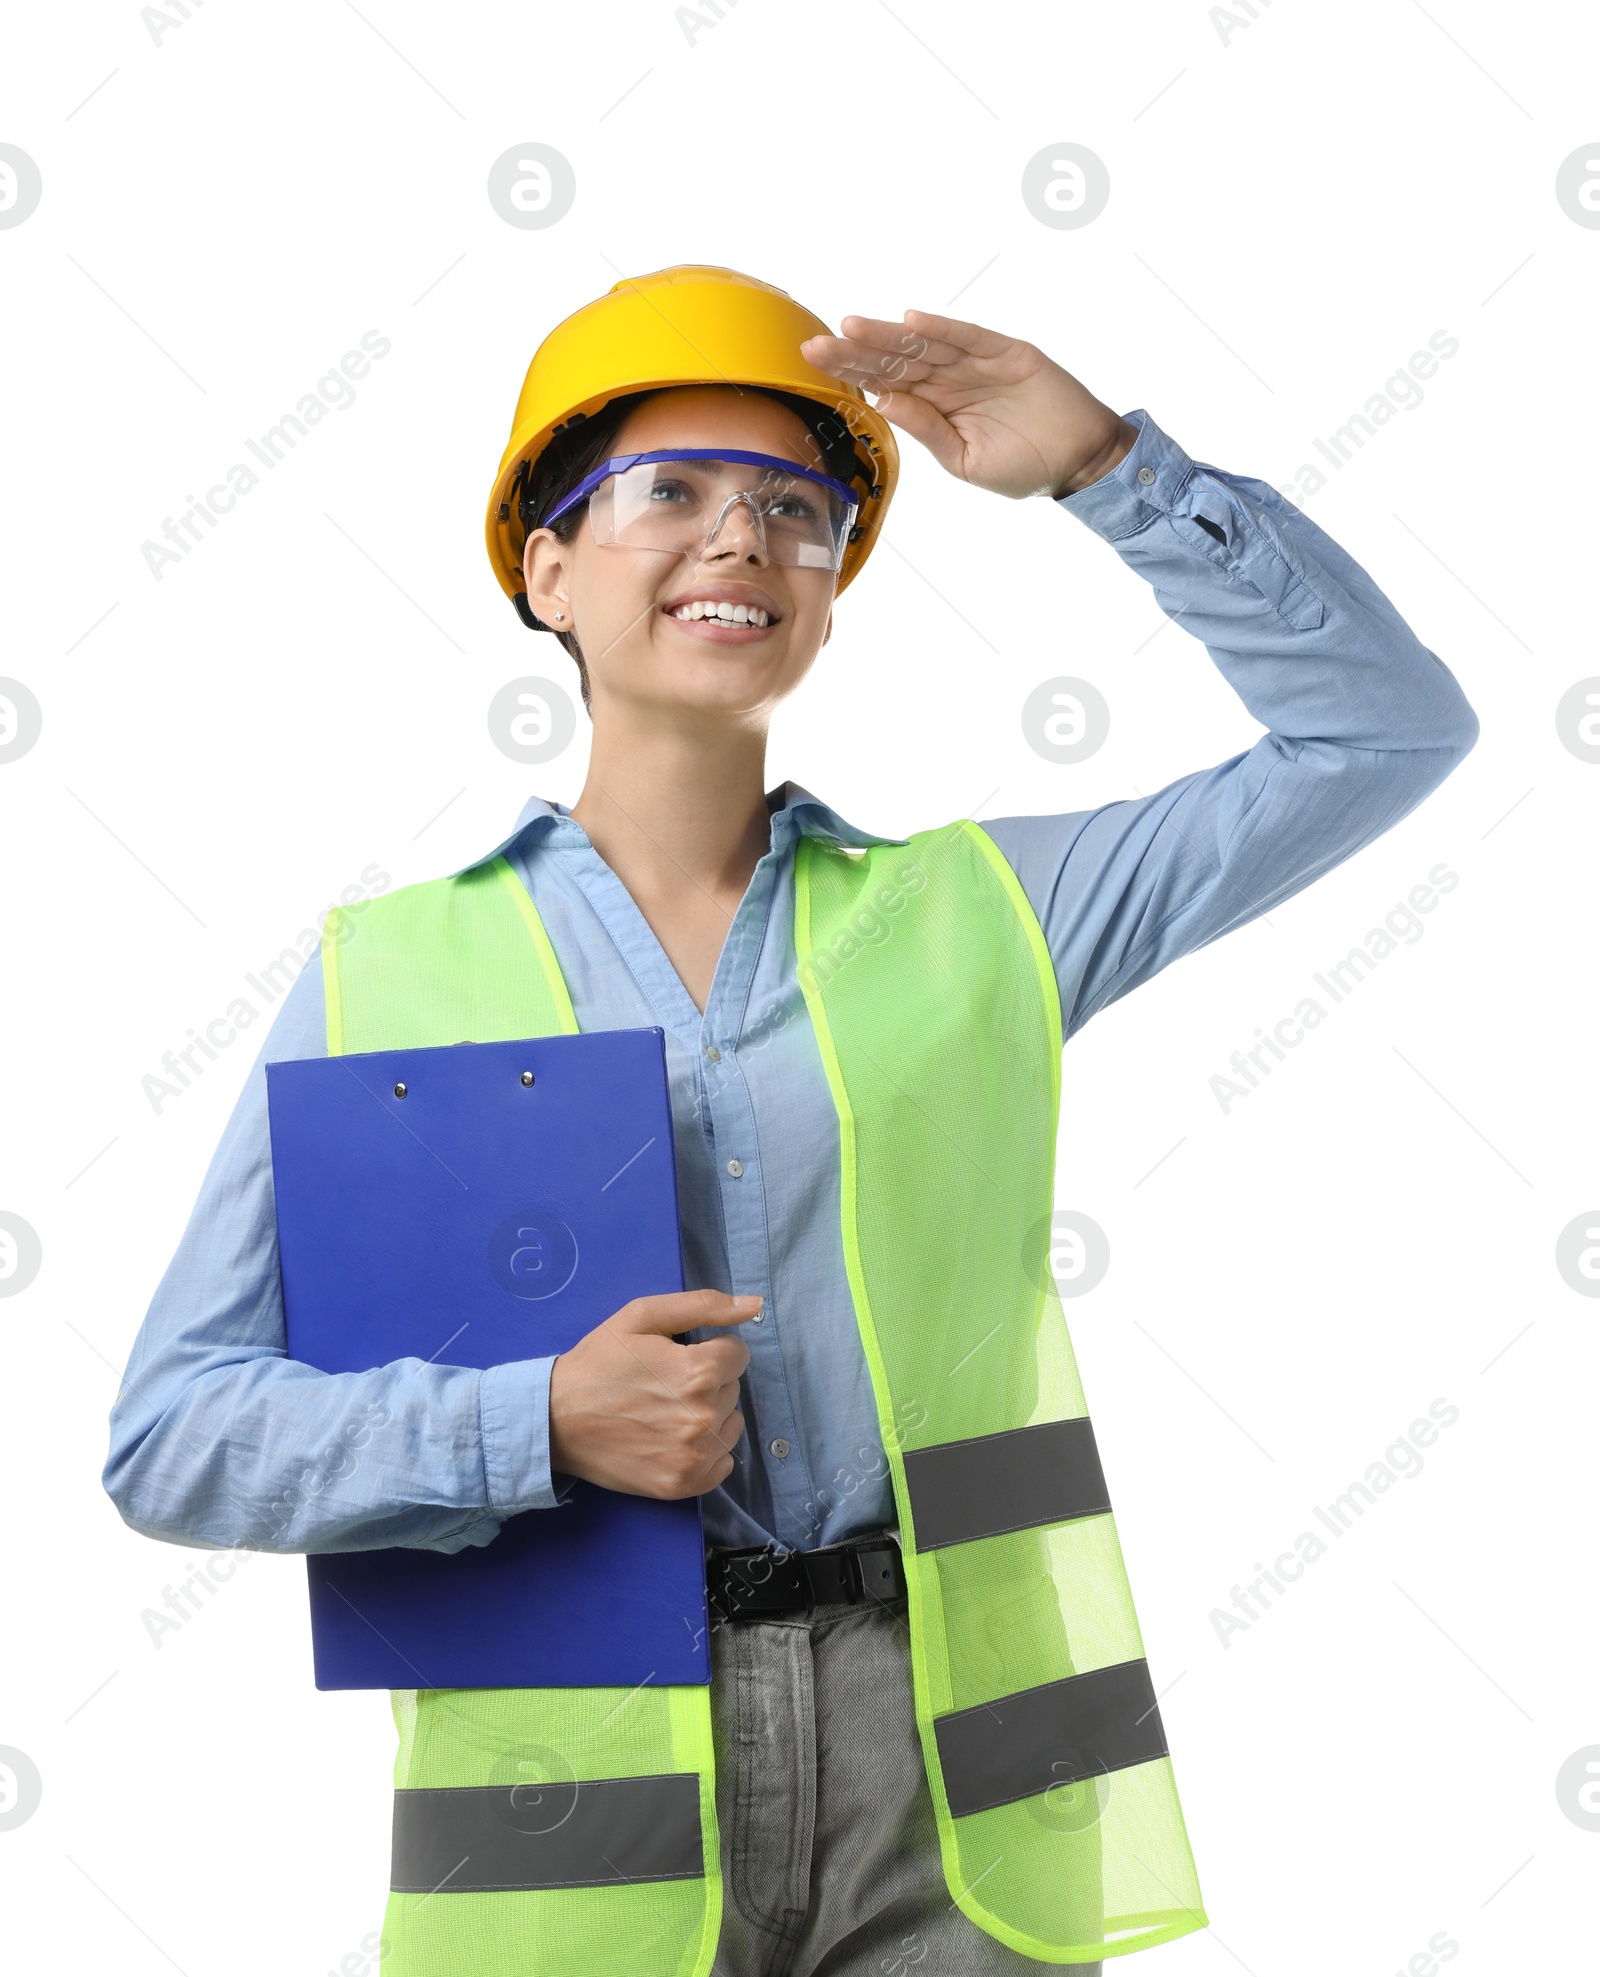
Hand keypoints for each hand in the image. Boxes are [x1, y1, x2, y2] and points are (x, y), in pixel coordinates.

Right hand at [548, 1288, 755, 1497]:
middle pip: (732, 1388)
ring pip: (731, 1425)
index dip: (709, 1350)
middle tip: (664, 1384)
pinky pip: (723, 1464)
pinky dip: (706, 1452)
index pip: (738, 1354)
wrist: (554, 1420)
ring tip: (668, 1412)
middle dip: (708, 1381)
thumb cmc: (598, 1363)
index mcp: (699, 1371)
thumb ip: (703, 1306)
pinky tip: (674, 1440)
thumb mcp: (642, 1316)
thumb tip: (753, 1306)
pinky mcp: (683, 1485)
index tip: (677, 1357)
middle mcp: (704, 1417)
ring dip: (711, 1416)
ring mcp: (695, 1456)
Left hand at [800, 310, 1137, 499]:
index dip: (852, 369)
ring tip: (852, 327)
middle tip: (815, 343)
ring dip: (889, 335)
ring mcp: (978, 363)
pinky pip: (970, 338)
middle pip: (896, 358)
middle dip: (856, 350)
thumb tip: (881, 399)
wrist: (1080, 462)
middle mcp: (951, 378)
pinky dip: (943, 329)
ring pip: (925, 345)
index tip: (814, 360)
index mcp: (936, 405)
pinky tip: (912, 322)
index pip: (886, 380)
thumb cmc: (1023, 466)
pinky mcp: (1009, 353)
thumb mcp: (964, 459)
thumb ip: (926, 428)